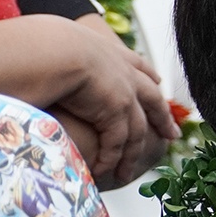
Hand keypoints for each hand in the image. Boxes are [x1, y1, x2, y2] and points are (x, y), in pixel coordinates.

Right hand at [53, 17, 177, 188]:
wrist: (50, 48)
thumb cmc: (43, 44)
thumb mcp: (62, 42)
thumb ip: (65, 51)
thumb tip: (47, 54)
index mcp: (111, 53)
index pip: (137, 65)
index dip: (149, 75)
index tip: (158, 82)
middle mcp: (125, 73)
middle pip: (152, 99)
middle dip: (163, 118)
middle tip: (172, 133)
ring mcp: (125, 94)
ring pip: (136, 131)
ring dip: (130, 155)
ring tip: (126, 173)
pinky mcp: (116, 112)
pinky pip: (116, 143)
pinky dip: (110, 160)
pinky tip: (103, 171)